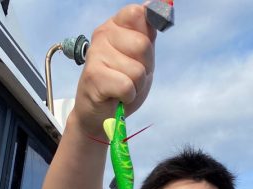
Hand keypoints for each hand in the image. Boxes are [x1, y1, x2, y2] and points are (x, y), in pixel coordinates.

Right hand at [72, 4, 155, 135]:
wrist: (98, 113)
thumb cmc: (120, 84)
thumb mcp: (140, 57)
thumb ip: (148, 33)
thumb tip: (158, 5)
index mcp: (115, 25)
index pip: (139, 13)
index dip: (148, 36)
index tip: (138, 53)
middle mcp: (103, 34)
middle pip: (143, 45)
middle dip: (144, 67)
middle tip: (129, 76)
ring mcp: (96, 54)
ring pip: (137, 70)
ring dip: (136, 86)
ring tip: (122, 88)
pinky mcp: (94, 76)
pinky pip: (127, 86)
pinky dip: (128, 96)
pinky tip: (116, 96)